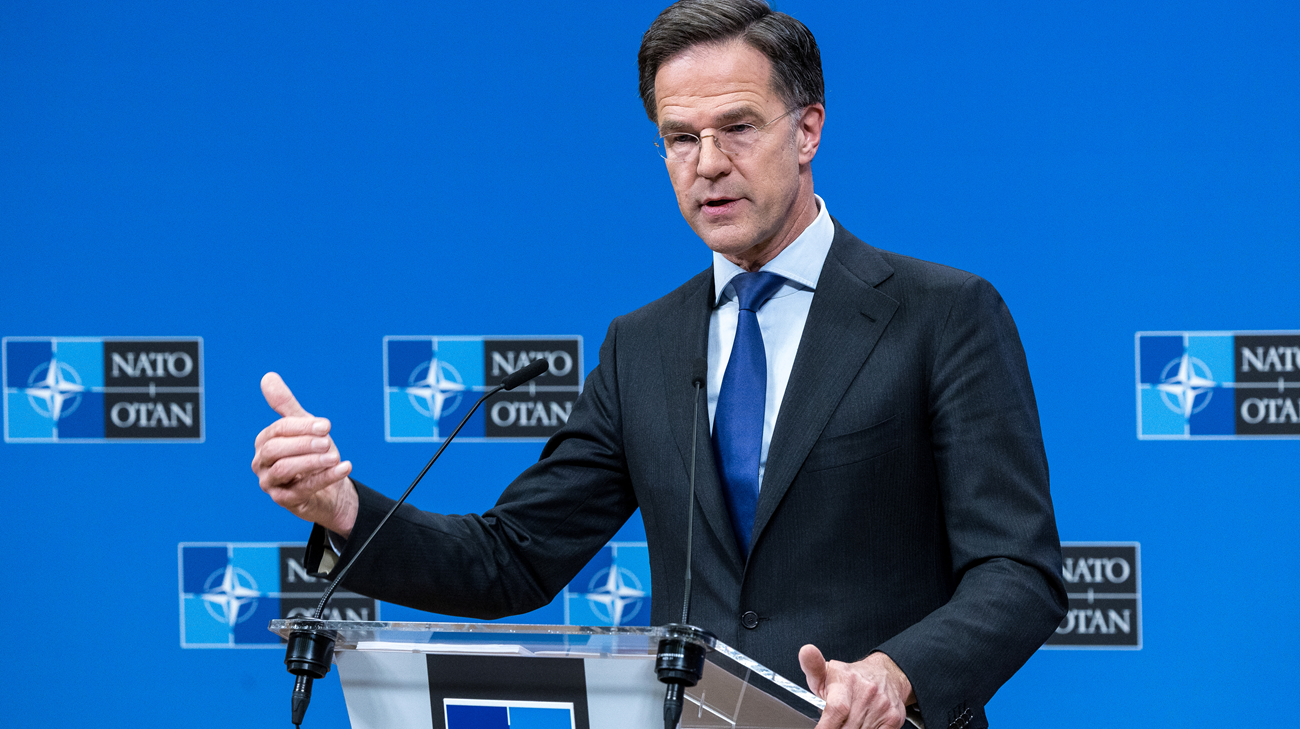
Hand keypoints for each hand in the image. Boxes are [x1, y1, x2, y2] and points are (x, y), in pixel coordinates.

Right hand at [251, 372, 357, 535]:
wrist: (330, 490)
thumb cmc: (314, 456)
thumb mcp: (306, 428)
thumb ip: (287, 406)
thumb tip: (268, 377)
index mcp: (265, 442)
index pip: (278, 429)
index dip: (303, 426)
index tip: (327, 425)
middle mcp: (262, 463)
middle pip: (276, 449)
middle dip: (304, 443)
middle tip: (328, 441)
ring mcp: (271, 483)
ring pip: (285, 469)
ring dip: (313, 461)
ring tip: (334, 455)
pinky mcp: (285, 500)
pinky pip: (303, 488)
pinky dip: (325, 477)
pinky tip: (344, 467)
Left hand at [799, 645, 913, 728]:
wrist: (885, 675)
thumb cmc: (850, 678)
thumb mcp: (826, 672)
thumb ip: (812, 668)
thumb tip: (806, 651)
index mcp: (846, 680)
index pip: (836, 709)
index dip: (826, 726)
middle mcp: (866, 692)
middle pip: (847, 727)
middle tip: (833, 724)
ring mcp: (882, 705)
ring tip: (846, 722)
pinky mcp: (893, 718)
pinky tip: (861, 725)